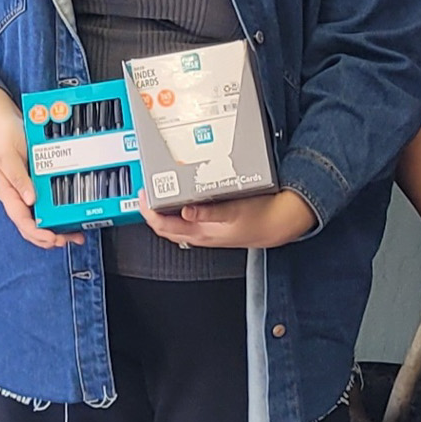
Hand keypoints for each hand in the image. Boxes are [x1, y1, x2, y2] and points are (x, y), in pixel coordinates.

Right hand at [0, 84, 66, 249]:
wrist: (5, 125)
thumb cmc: (3, 138)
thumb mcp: (6, 154)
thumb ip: (17, 176)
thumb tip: (30, 199)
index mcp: (7, 192)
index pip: (20, 219)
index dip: (36, 232)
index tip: (51, 237)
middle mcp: (18, 198)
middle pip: (32, 227)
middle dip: (49, 238)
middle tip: (67, 239)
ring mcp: (28, 195)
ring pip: (41, 221)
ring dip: (57, 232)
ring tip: (75, 236)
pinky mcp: (38, 189)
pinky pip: (49, 208)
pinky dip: (61, 217)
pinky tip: (73, 221)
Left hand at [143, 189, 316, 250]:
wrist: (278, 223)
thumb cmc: (259, 218)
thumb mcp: (233, 212)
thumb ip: (208, 212)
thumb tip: (186, 211)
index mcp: (200, 232)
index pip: (163, 227)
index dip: (148, 212)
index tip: (143, 195)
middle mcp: (200, 233)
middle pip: (165, 225)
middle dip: (152, 208)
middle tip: (146, 188)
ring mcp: (206, 229)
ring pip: (175, 222)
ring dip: (165, 207)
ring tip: (159, 189)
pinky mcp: (213, 223)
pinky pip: (188, 217)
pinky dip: (180, 206)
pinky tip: (183, 195)